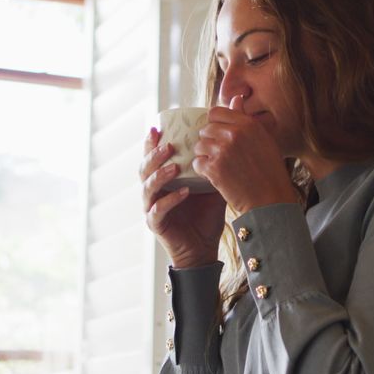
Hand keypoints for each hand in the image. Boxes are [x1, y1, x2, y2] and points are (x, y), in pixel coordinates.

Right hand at [140, 128, 226, 267]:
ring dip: (159, 175)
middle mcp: (153, 191)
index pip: (152, 156)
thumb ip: (217, 161)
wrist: (204, 247)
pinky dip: (170, 200)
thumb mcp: (214, 184)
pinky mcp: (156, 223)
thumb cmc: (207, 213)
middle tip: (167, 144)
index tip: (159, 126)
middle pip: (144, 168)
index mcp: (163, 178)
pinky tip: (184, 193)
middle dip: (153, 154)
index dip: (151, 141)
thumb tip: (229, 133)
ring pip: (147, 187)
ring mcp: (152, 207)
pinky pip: (158, 210)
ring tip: (174, 167)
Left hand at [192, 95, 298, 214]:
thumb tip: (236, 99)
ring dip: (205, 155)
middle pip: (205, 129)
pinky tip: (215, 175)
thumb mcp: (264, 139)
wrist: (270, 199)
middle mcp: (234, 134)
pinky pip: (197, 162)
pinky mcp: (213, 168)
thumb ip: (246, 118)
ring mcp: (222, 151)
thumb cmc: (270, 170)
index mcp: (248, 124)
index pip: (216, 112)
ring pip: (199, 145)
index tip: (220, 136)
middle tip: (220, 155)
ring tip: (219, 165)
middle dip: (209, 141)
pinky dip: (203, 170)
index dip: (215, 124)